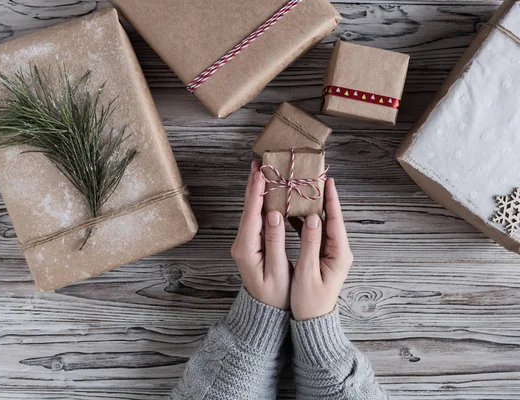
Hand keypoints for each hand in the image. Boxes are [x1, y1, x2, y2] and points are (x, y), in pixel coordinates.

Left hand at [231, 161, 290, 309]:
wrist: (265, 312)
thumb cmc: (275, 295)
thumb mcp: (277, 271)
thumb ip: (275, 242)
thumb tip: (275, 215)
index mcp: (246, 249)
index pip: (251, 214)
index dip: (256, 192)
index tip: (260, 172)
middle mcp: (242, 243)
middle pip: (248, 209)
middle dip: (254, 186)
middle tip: (260, 163)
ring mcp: (245, 243)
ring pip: (251, 212)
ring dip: (257, 192)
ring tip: (263, 172)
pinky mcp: (252, 244)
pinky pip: (256, 219)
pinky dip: (261, 204)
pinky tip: (269, 194)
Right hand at [291, 178, 352, 320]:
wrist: (312, 322)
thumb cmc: (310, 302)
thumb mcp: (308, 273)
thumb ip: (310, 244)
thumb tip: (312, 218)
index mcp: (339, 254)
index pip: (336, 221)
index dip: (331, 200)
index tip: (328, 181)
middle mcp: (338, 250)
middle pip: (330, 219)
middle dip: (321, 199)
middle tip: (312, 179)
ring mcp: (330, 253)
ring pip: (320, 225)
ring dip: (310, 209)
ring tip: (299, 191)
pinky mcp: (321, 256)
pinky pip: (313, 234)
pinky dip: (303, 223)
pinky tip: (291, 214)